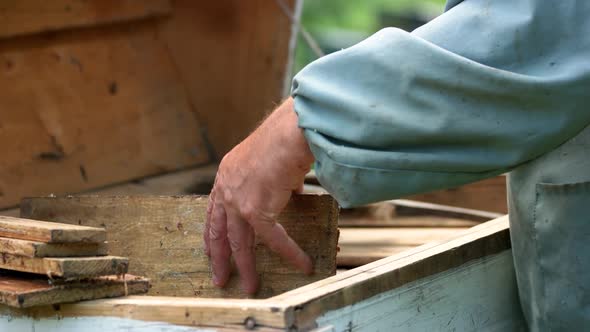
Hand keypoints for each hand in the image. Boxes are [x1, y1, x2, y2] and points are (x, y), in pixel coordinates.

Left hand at [204, 98, 314, 293]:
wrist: (290, 133)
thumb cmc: (285, 138)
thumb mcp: (270, 161)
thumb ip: (275, 181)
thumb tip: (291, 192)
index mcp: (226, 176)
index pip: (213, 211)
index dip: (213, 233)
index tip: (212, 249)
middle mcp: (226, 189)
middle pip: (218, 231)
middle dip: (219, 257)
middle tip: (219, 278)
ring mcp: (238, 201)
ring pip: (239, 243)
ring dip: (246, 266)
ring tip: (250, 286)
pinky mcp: (256, 209)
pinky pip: (273, 238)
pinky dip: (289, 252)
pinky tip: (302, 263)